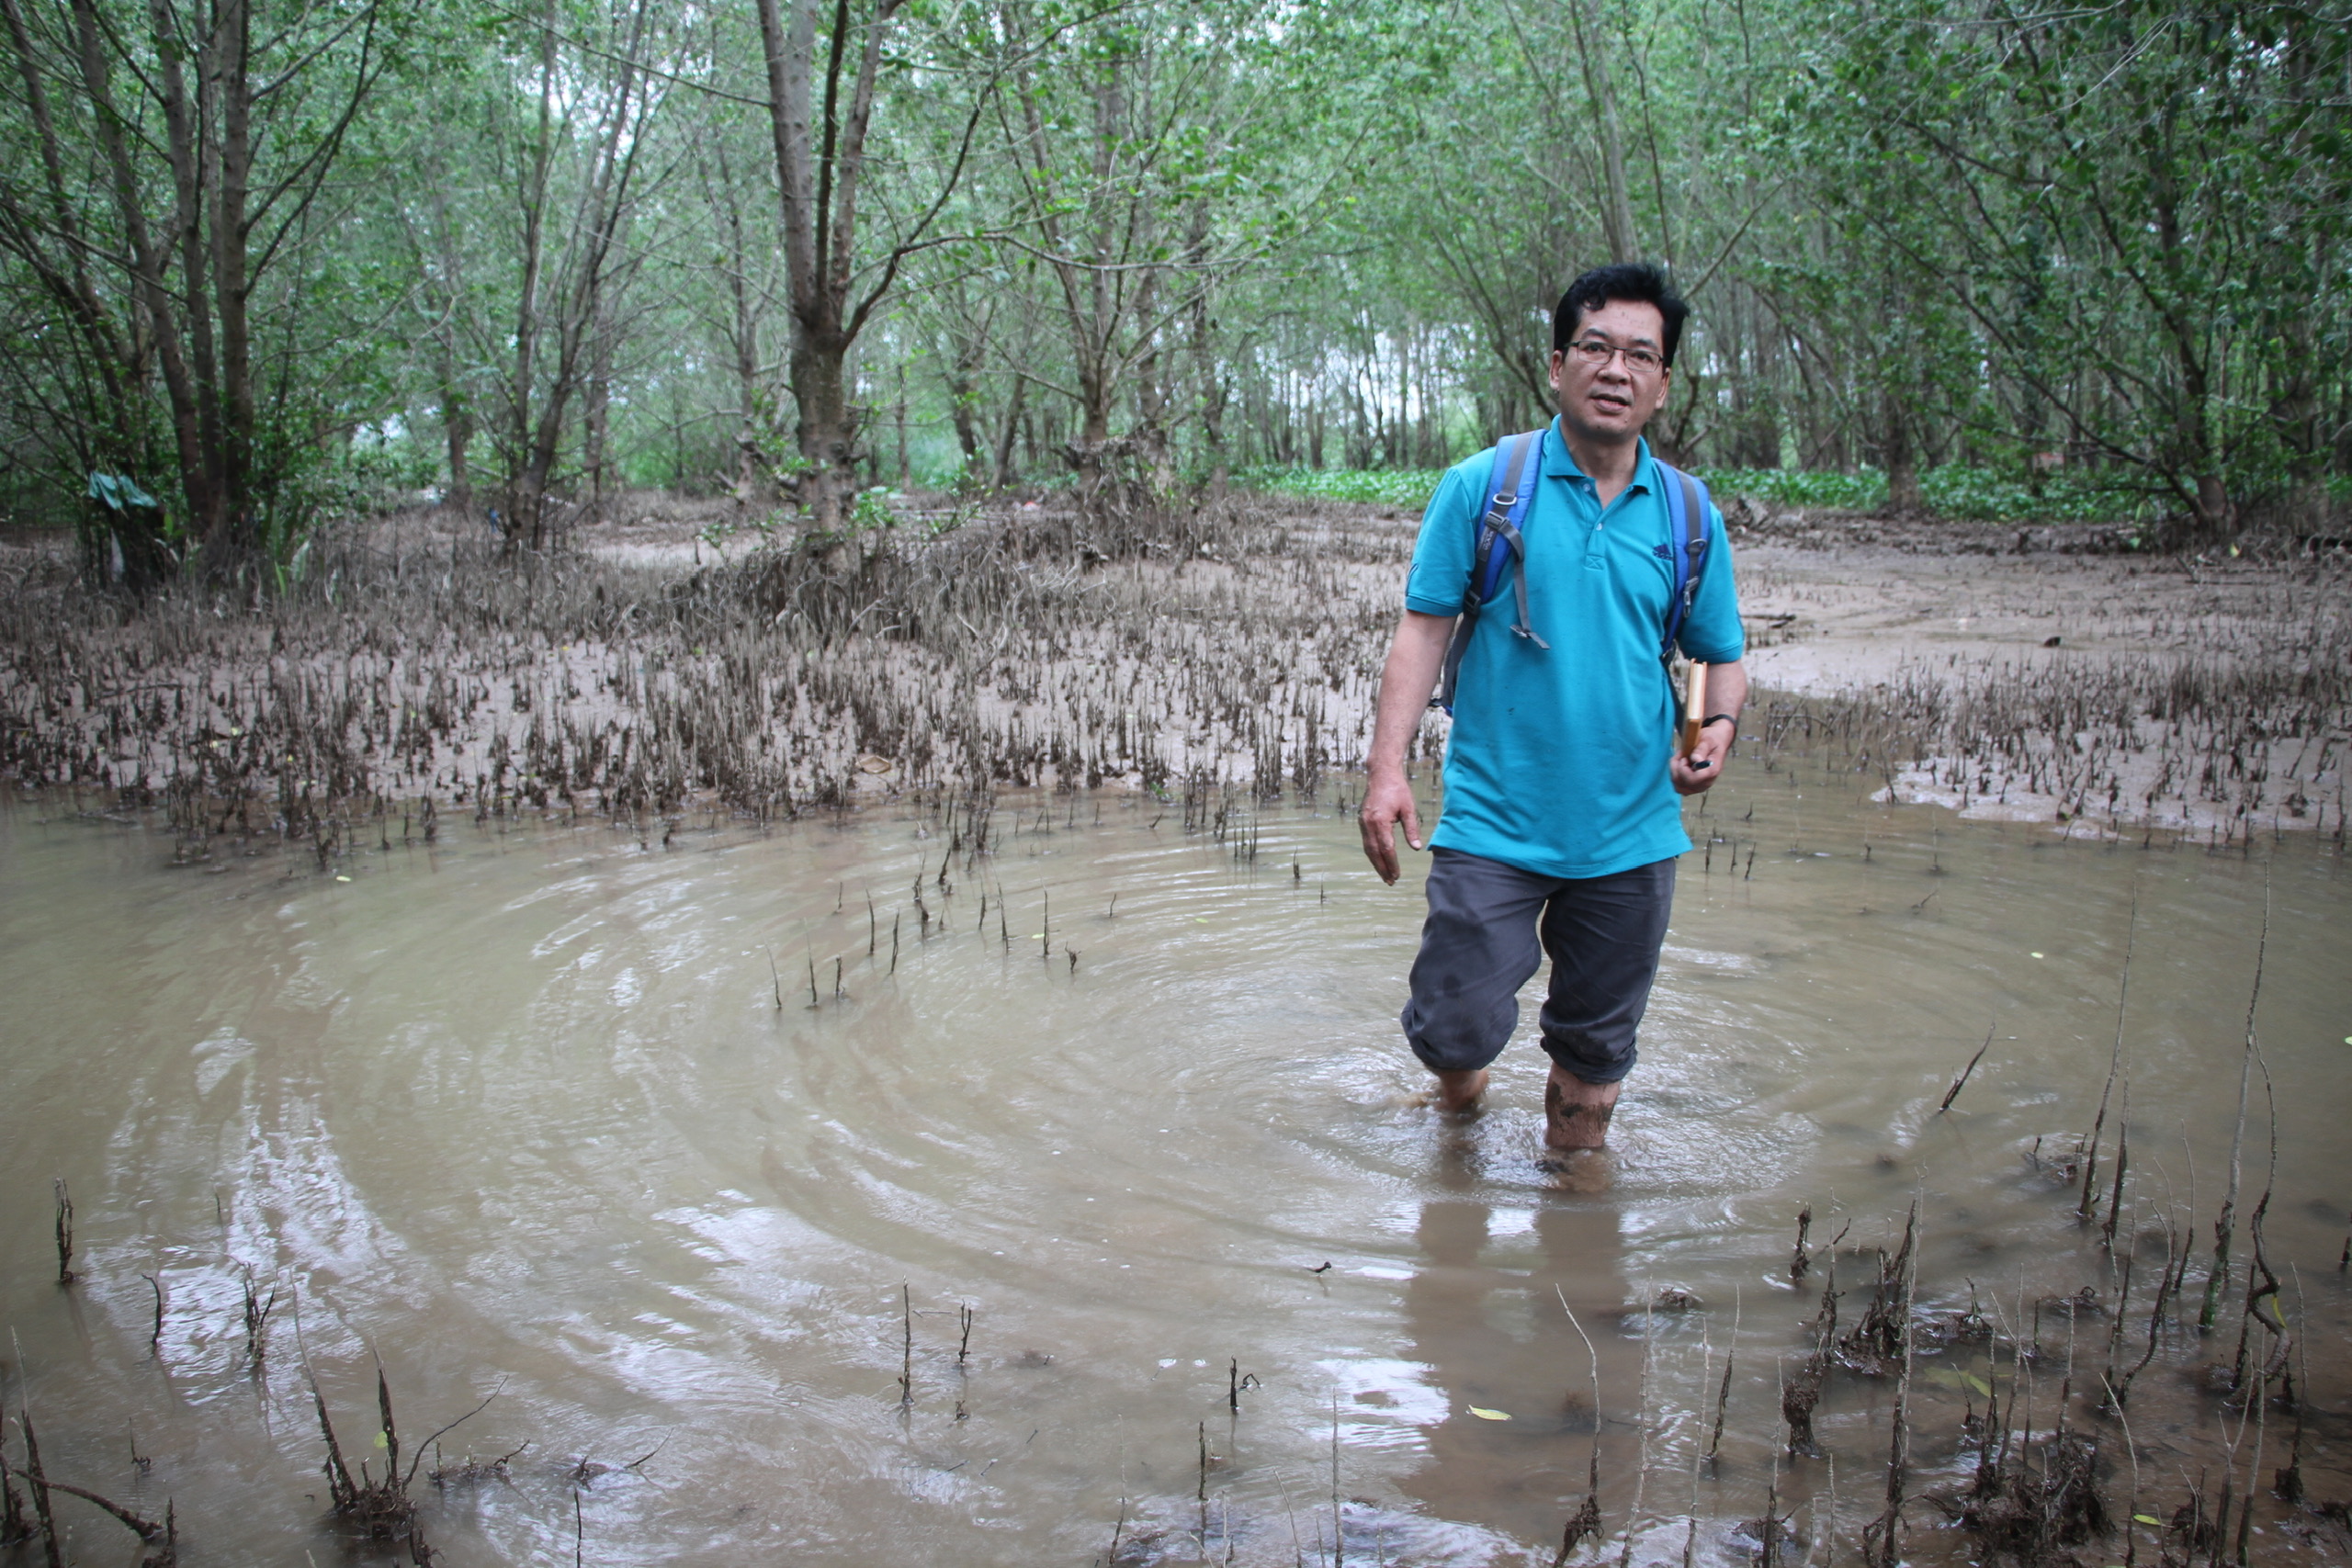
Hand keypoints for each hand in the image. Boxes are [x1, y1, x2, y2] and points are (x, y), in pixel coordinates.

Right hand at [1358, 769, 1422, 883]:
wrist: (1381, 774)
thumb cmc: (1397, 789)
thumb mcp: (1408, 808)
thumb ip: (1411, 829)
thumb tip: (1416, 848)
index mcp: (1380, 821)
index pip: (1387, 848)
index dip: (1392, 863)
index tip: (1398, 875)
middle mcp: (1368, 824)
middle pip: (1374, 852)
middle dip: (1382, 868)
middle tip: (1390, 882)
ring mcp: (1363, 823)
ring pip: (1368, 849)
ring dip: (1376, 863)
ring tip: (1384, 876)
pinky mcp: (1362, 821)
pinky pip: (1366, 842)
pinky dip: (1372, 853)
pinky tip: (1379, 860)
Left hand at [1669, 719, 1734, 794]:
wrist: (1715, 744)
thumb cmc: (1711, 741)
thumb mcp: (1707, 740)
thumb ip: (1701, 750)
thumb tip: (1696, 760)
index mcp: (1712, 771)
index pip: (1694, 778)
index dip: (1683, 768)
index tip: (1684, 756)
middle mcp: (1707, 782)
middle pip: (1683, 784)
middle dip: (1676, 767)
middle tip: (1680, 753)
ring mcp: (1700, 787)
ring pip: (1678, 786)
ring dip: (1674, 771)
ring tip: (1680, 758)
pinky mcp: (1693, 788)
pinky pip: (1678, 787)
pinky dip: (1675, 776)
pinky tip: (1679, 765)